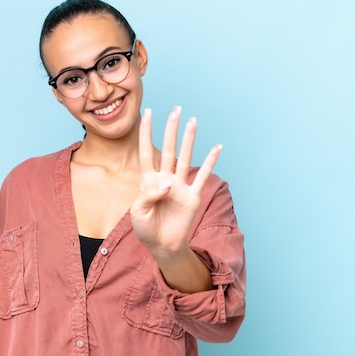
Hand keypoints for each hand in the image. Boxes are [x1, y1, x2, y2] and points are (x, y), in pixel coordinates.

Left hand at [130, 106, 221, 258]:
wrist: (161, 246)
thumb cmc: (145, 229)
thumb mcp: (138, 212)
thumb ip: (149, 195)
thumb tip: (168, 183)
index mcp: (148, 180)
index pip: (146, 151)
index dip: (146, 133)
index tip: (146, 114)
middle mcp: (165, 178)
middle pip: (169, 148)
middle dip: (171, 129)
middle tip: (176, 110)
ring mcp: (180, 186)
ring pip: (185, 157)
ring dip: (189, 140)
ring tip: (193, 121)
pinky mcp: (192, 196)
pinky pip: (202, 176)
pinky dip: (210, 162)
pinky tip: (216, 147)